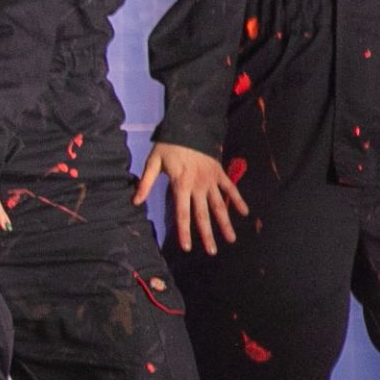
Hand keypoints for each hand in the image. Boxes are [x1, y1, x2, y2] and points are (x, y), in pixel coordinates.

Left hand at [136, 140, 249, 254]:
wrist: (188, 126)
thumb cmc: (168, 146)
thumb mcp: (153, 162)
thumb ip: (146, 183)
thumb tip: (135, 201)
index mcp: (181, 185)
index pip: (183, 214)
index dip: (184, 232)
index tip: (187, 248)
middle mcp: (198, 186)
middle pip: (203, 215)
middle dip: (208, 235)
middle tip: (212, 252)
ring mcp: (211, 180)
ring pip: (220, 205)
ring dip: (225, 223)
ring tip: (231, 240)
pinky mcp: (219, 172)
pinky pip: (230, 188)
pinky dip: (238, 200)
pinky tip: (244, 212)